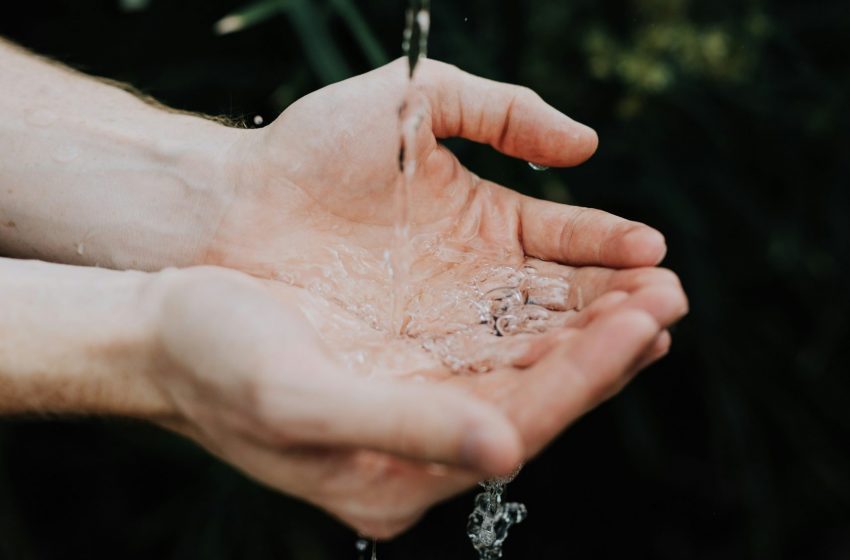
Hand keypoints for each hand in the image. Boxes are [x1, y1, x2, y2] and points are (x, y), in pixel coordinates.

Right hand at [148, 265, 685, 538]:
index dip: (583, 377)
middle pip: (535, 405)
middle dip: (605, 352)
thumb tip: (506, 452)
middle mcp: (419, 453)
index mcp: (395, 479)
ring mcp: (418, 412)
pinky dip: (542, 323)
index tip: (642, 323)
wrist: (166, 335)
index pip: (517, 427)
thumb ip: (401, 429)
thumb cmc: (216, 365)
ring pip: (524, 376)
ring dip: (586, 334)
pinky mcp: (411, 374)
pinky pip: (495, 351)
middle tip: (670, 296)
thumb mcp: (297, 400)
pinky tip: (578, 295)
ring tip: (646, 287)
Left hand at [206, 58, 669, 326]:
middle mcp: (476, 280)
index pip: (565, 239)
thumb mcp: (414, 102)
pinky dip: (527, 371)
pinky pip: (483, 372)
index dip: (609, 245)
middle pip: (562, 299)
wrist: (233, 209)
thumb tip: (586, 145)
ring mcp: (446, 325)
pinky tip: (567, 368)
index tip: (652, 251)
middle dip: (617, 302)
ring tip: (641, 337)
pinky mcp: (412, 363)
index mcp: (486, 221)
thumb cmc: (313, 149)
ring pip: (533, 340)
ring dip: (587, 340)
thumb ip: (500, 111)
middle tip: (667, 305)